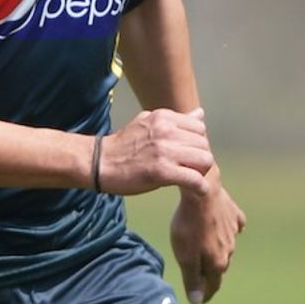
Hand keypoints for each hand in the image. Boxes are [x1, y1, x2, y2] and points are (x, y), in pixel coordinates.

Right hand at [98, 107, 214, 195]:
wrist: (99, 163)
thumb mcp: (147, 122)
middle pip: (204, 144)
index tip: (188, 154)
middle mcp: (167, 131)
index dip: (196, 142)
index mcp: (164, 117)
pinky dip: (199, 187)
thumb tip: (200, 113)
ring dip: (201, 172)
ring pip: (204, 160)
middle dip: (200, 158)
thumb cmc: (122, 145)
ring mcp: (165, 151)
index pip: (199, 127)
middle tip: (190, 168)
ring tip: (191, 178)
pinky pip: (194, 179)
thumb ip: (174, 120)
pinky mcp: (162, 172)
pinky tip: (195, 190)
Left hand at [170, 172, 245, 303]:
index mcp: (218, 262)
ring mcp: (233, 232)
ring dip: (217, 253)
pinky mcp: (234, 215)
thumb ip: (192, 279)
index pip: (213, 285)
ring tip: (208, 254)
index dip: (205, 294)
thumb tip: (197, 301)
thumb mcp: (185, 256)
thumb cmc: (189, 225)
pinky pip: (234, 227)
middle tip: (201, 279)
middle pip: (219, 267)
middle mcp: (230, 250)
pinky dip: (228, 231)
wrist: (202, 192)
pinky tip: (224, 229)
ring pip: (226, 247)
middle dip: (210, 274)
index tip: (200, 300)